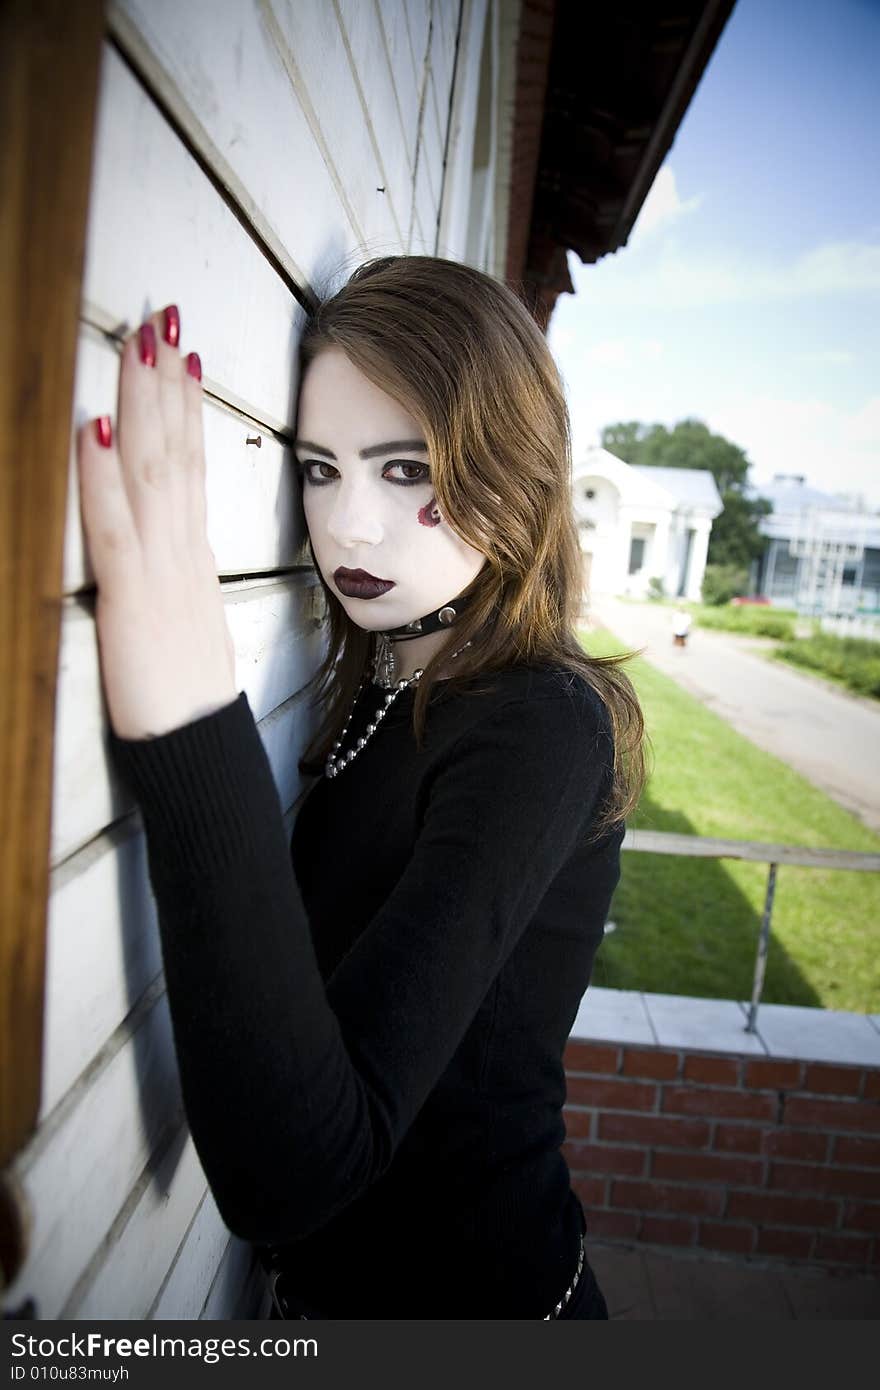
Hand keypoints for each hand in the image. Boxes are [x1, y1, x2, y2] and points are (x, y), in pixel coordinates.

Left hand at [76, 305, 237, 739]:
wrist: (199, 749)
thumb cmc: (188, 698)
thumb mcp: (186, 628)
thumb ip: (175, 581)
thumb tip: (171, 550)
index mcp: (193, 558)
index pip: (192, 468)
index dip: (186, 409)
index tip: (183, 357)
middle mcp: (182, 551)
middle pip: (177, 452)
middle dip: (166, 381)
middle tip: (163, 317)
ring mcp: (161, 569)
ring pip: (152, 471)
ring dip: (143, 402)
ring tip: (141, 343)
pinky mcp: (133, 596)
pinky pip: (116, 524)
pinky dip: (103, 473)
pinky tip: (95, 427)